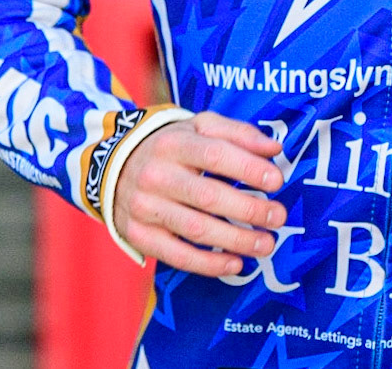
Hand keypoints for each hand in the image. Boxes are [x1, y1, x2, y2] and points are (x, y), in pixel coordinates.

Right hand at [113, 111, 288, 276]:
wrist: (113, 167)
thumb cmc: (170, 147)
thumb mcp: (199, 127)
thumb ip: (238, 133)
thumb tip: (274, 149)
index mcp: (173, 143)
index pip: (214, 154)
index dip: (248, 168)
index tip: (276, 181)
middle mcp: (155, 175)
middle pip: (208, 196)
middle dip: (250, 209)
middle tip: (278, 217)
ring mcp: (145, 207)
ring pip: (197, 229)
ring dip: (237, 240)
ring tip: (267, 244)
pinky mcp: (139, 236)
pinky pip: (177, 256)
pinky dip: (209, 264)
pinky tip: (235, 263)